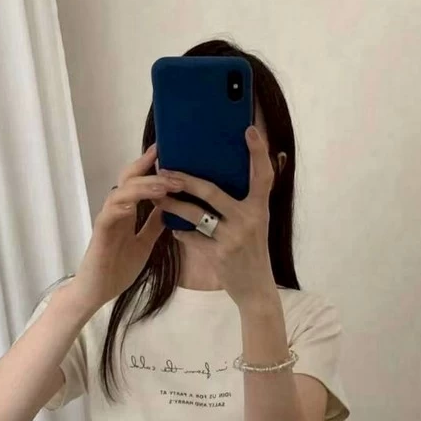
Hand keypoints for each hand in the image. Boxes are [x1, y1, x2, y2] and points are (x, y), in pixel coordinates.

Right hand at [76, 144, 183, 310]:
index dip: (150, 166)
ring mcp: (107, 221)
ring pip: (121, 193)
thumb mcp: (144, 244)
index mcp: (127, 213)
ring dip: (143, 187)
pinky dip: (121, 207)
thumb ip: (153, 225)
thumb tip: (170, 207)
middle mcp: (116, 211)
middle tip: (175, 170)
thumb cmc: (117, 269)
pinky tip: (134, 203)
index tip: (166, 150)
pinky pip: (108, 215)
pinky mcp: (99, 235)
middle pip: (129, 180)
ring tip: (163, 186)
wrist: (96, 292)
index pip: (138, 182)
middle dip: (150, 171)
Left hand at [151, 126, 277, 308]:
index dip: (258, 152)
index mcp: (259, 208)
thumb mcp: (256, 224)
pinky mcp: (219, 255)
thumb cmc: (252, 252)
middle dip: (185, 180)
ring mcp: (233, 238)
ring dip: (173, 204)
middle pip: (211, 191)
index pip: (263, 176)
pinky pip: (192, 237)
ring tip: (158, 196)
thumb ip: (244, 202)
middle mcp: (248, 220)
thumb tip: (222, 177)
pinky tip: (173, 227)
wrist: (255, 290)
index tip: (249, 130)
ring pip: (195, 214)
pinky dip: (180, 232)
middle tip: (165, 170)